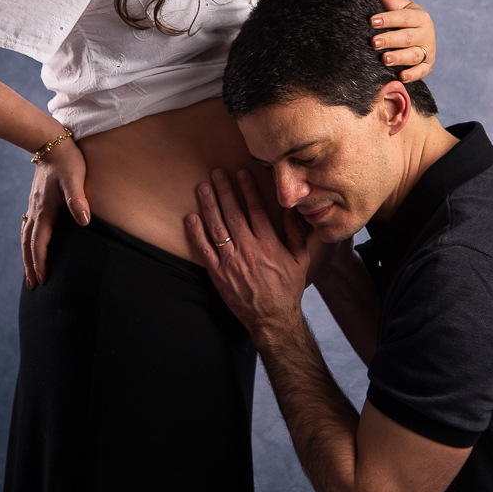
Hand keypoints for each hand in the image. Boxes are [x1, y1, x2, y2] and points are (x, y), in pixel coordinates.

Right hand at [21, 139, 90, 288]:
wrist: (50, 140)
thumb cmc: (67, 160)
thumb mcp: (75, 178)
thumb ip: (78, 199)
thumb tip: (84, 221)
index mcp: (45, 210)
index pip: (39, 243)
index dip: (40, 262)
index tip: (43, 280)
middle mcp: (36, 210)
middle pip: (28, 244)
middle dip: (30, 266)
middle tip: (33, 286)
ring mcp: (34, 205)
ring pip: (26, 236)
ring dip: (27, 255)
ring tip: (30, 271)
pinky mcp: (37, 200)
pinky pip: (29, 227)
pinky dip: (29, 241)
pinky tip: (33, 244)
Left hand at [186, 168, 309, 341]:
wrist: (272, 318)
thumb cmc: (288, 288)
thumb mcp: (300, 259)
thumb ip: (295, 233)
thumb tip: (291, 211)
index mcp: (269, 243)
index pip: (256, 209)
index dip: (247, 189)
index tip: (240, 173)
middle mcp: (249, 249)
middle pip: (233, 213)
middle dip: (224, 190)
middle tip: (216, 173)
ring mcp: (231, 261)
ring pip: (217, 227)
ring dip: (209, 205)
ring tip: (203, 187)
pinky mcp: (218, 274)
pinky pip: (205, 249)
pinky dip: (196, 233)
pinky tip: (191, 217)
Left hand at [370, 0, 435, 83]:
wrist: (419, 37)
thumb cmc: (404, 22)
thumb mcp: (402, 9)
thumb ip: (393, 4)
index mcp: (421, 17)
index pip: (404, 17)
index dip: (388, 19)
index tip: (372, 21)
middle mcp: (427, 34)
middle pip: (408, 37)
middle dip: (390, 40)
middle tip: (374, 42)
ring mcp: (428, 50)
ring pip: (414, 55)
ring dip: (399, 57)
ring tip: (384, 59)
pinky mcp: (428, 65)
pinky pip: (422, 71)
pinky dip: (413, 75)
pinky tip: (401, 77)